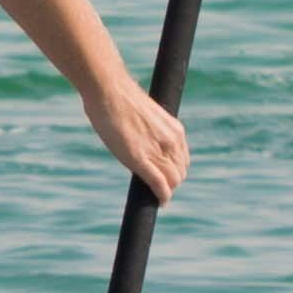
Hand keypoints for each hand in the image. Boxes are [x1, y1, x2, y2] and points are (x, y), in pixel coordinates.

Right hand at [84, 78, 189, 201]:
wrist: (109, 90)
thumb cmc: (119, 97)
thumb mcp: (144, 115)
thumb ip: (149, 130)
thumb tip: (140, 137)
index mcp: (175, 130)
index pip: (182, 160)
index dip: (174, 171)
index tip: (164, 176)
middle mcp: (172, 142)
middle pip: (180, 173)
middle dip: (171, 183)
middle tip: (158, 188)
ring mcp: (158, 151)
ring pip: (172, 181)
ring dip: (166, 191)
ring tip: (157, 196)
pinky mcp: (142, 160)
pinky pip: (160, 185)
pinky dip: (162, 196)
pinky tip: (160, 202)